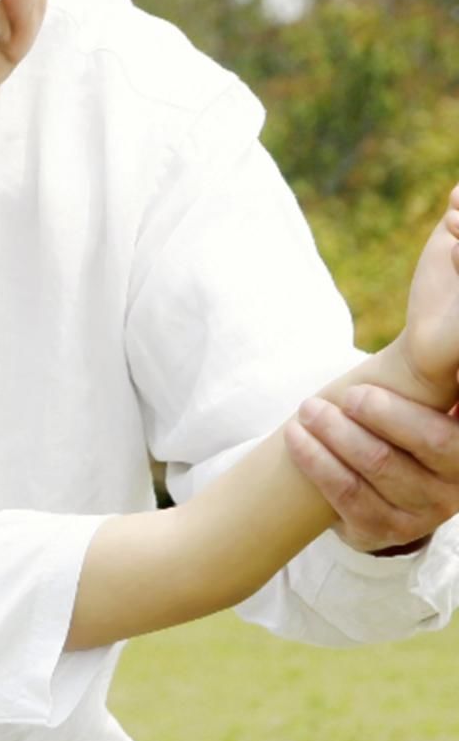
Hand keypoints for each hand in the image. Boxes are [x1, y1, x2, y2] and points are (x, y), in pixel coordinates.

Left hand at [286, 187, 458, 554]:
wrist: (368, 466)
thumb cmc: (404, 397)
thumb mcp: (428, 359)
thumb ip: (443, 306)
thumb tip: (455, 209)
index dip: (423, 411)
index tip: (380, 388)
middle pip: (437, 449)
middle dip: (386, 417)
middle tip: (345, 392)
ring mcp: (430, 509)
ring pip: (386, 476)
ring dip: (340, 440)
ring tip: (306, 411)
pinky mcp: (387, 531)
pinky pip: (351, 502)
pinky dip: (319, 466)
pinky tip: (296, 438)